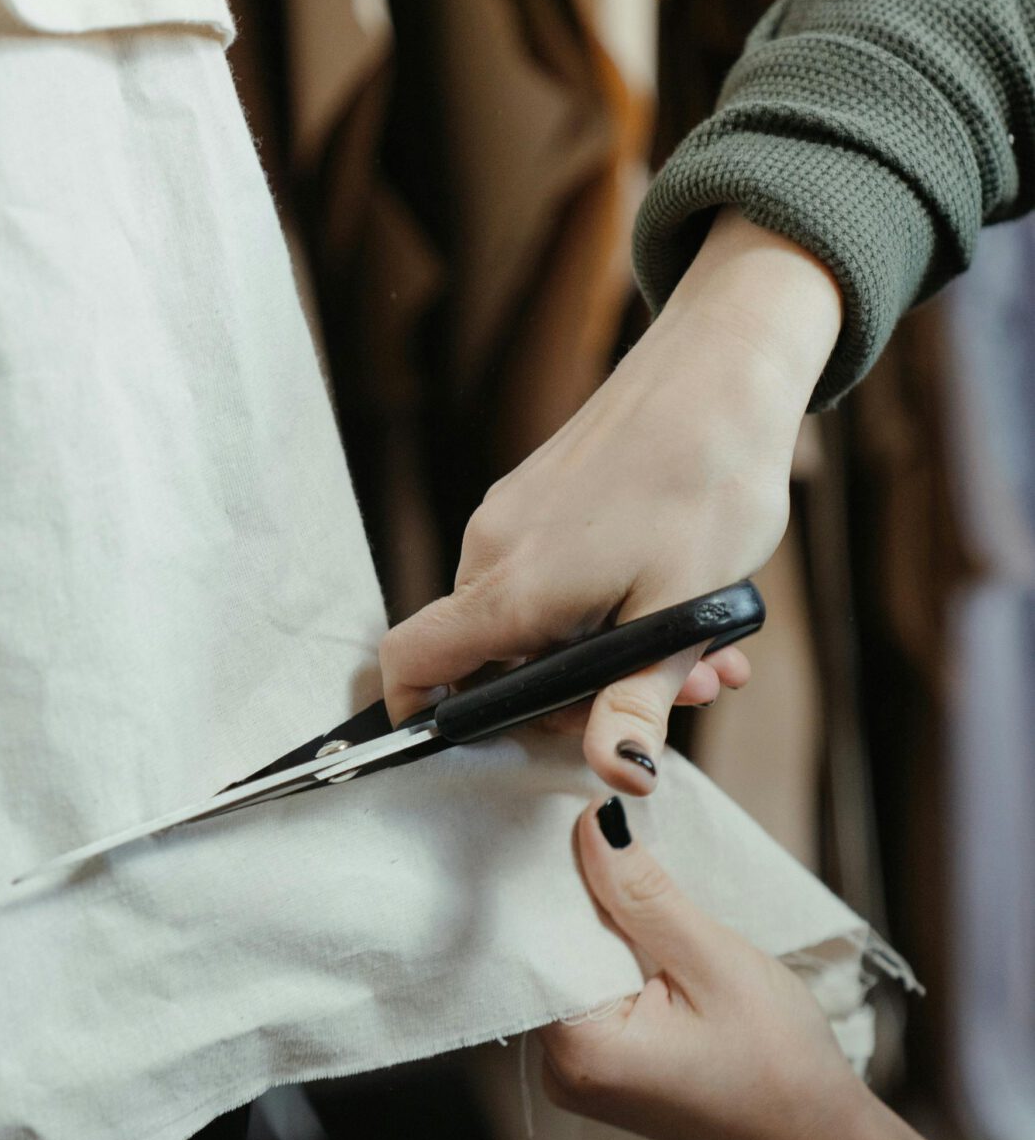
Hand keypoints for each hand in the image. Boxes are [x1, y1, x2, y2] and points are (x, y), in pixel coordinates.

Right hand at [380, 211, 842, 793]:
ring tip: (703, 650)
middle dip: (577, 697)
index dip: (421, 719)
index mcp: (511, 590)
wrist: (726, 365)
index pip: (413, 664)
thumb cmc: (708, 482)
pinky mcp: (538, 495)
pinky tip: (681, 597)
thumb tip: (619, 775)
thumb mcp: (682, 612)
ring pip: (532, 620)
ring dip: (605, 653)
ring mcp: (512, 517)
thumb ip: (636, 700)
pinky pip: (549, 576)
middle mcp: (492, 550)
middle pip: (489, 659)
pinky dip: (603, 606)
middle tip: (677, 694)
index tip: (470, 747)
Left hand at [540, 798, 968, 1139]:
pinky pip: (595, 997)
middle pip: (551, 954)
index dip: (558, 873)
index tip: (579, 817)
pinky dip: (619, 962)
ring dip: (606, 928)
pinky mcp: (604, 1073)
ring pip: (575, 971)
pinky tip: (648, 934)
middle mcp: (561, 1070)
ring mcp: (580, 1076)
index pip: (536, 938)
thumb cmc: (780, 1064)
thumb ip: (643, 894)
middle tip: (617, 837)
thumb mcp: (714, 961)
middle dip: (585, 897)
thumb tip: (589, 823)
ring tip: (641, 882)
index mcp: (576, 1050)